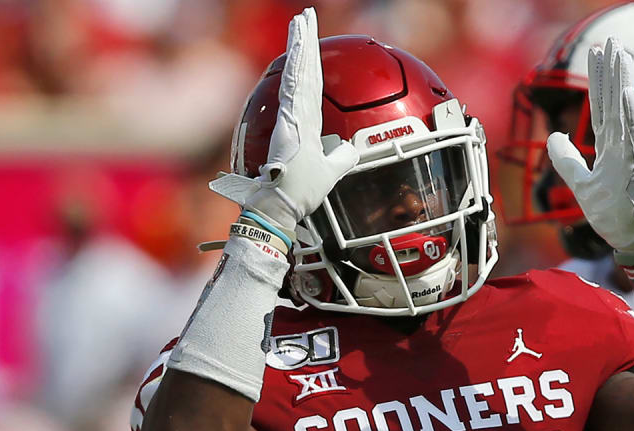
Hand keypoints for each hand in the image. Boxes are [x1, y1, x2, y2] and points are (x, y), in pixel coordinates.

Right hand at [209, 8, 358, 249]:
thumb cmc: (298, 194)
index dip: (313, 62)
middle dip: (306, 42)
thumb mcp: (330, 173)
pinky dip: (299, 67)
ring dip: (302, 45)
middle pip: (304, 71)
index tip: (312, 41)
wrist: (280, 208)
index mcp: (306, 123)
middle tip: (306, 16)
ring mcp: (292, 116)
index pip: (313, 85)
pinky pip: (296, 88)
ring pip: (299, 73)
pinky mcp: (289, 121)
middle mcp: (297, 115)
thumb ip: (341, 159)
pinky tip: (301, 47)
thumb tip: (352, 150)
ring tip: (303, 20)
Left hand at [545, 37, 633, 267]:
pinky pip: (632, 139)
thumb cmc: (614, 214)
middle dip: (613, 71)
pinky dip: (630, 117)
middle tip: (612, 40)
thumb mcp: (581, 184)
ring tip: (621, 56)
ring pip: (625, 113)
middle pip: (615, 102)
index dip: (599, 80)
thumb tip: (553, 137)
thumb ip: (567, 160)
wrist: (632, 239)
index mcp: (611, 147)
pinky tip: (628, 95)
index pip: (602, 107)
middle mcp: (622, 145)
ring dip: (623, 84)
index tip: (598, 53)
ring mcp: (630, 155)